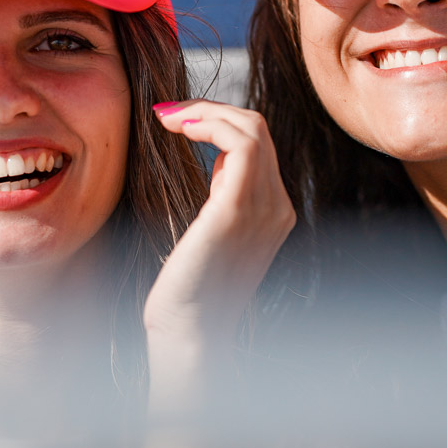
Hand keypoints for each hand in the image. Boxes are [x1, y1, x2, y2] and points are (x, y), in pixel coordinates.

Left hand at [144, 100, 294, 402]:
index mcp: (275, 212)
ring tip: (169, 118)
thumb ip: (224, 197)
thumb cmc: (189, 294)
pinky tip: (178, 129)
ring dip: (206, 112)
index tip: (179, 121)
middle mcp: (278, 207)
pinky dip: (208, 124)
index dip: (219, 122)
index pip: (259, 144)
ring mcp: (263, 208)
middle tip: (168, 114)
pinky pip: (238, 144)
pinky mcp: (235, 211)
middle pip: (258, 128)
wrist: (190, 339)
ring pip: (251, 128)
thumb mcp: (214, 234)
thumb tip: (216, 160)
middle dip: (211, 109)